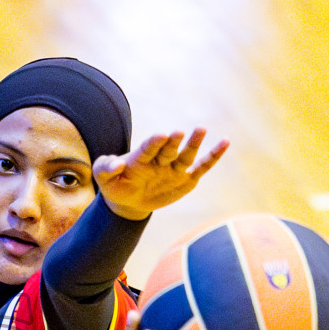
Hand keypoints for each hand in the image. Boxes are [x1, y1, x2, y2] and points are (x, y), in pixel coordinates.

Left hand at [94, 129, 228, 220]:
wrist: (128, 200)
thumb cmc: (115, 184)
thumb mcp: (103, 177)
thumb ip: (105, 168)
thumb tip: (117, 165)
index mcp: (141, 157)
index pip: (148, 148)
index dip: (154, 142)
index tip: (161, 135)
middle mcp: (160, 159)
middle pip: (168, 149)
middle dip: (173, 142)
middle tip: (178, 133)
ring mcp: (175, 168)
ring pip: (186, 155)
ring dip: (194, 143)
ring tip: (201, 129)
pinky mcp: (187, 178)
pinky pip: (202, 166)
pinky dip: (214, 156)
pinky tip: (225, 142)